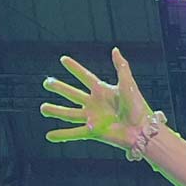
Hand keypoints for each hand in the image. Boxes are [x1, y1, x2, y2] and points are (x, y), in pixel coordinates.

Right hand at [41, 49, 156, 148]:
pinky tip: (48, 136)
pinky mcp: (93, 132)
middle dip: (59, 88)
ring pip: (69, 113)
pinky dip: (61, 135)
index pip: (85, 76)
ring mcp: (92, 118)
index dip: (74, 68)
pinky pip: (74, 133)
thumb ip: (121, 67)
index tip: (63, 59)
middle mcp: (94, 104)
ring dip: (55, 111)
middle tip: (46, 82)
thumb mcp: (129, 85)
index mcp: (103, 91)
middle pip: (72, 94)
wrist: (143, 130)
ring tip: (42, 108)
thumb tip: (115, 49)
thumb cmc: (139, 107)